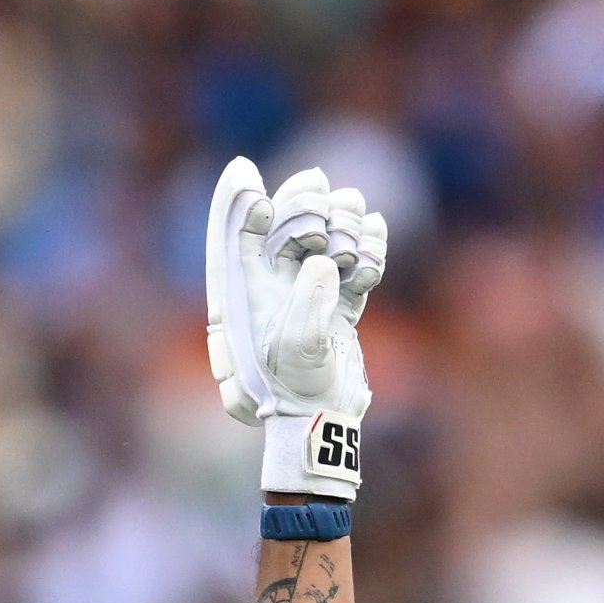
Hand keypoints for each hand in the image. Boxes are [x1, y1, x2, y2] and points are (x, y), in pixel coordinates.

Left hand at [205, 156, 385, 496]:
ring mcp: (304, 293)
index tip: (249, 176)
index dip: (236, 201)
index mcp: (239, 294)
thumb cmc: (295, 393)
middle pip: (285, 222)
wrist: (323, 425)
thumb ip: (308, 300)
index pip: (233, 235)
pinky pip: (352, 262)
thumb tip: (320, 260)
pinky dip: (367, 252)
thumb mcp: (296, 347)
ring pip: (324, 234)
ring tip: (355, 248)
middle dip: (307, 206)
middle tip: (329, 211)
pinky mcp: (335, 303)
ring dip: (346, 226)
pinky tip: (370, 257)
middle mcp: (267, 289)